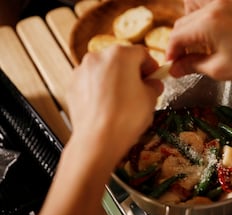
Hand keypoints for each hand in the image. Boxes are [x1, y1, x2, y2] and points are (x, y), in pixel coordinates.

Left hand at [66, 45, 162, 161]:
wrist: (98, 140)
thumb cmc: (126, 118)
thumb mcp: (150, 100)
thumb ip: (153, 86)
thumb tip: (153, 85)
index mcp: (121, 55)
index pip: (142, 53)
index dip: (151, 67)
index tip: (155, 77)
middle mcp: (98, 57)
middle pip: (121, 60)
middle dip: (132, 72)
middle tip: (141, 90)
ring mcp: (82, 71)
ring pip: (104, 71)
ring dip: (114, 80)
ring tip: (123, 101)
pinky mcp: (72, 86)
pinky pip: (91, 83)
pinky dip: (100, 90)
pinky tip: (108, 106)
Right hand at [167, 0, 231, 81]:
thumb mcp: (219, 69)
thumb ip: (192, 66)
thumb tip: (175, 69)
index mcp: (208, 22)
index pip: (177, 36)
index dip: (170, 53)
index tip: (171, 67)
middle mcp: (214, 7)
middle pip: (182, 23)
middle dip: (178, 44)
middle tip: (181, 64)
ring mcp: (224, 3)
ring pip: (192, 14)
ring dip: (188, 32)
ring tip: (195, 52)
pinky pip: (207, 10)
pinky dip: (201, 24)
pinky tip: (208, 40)